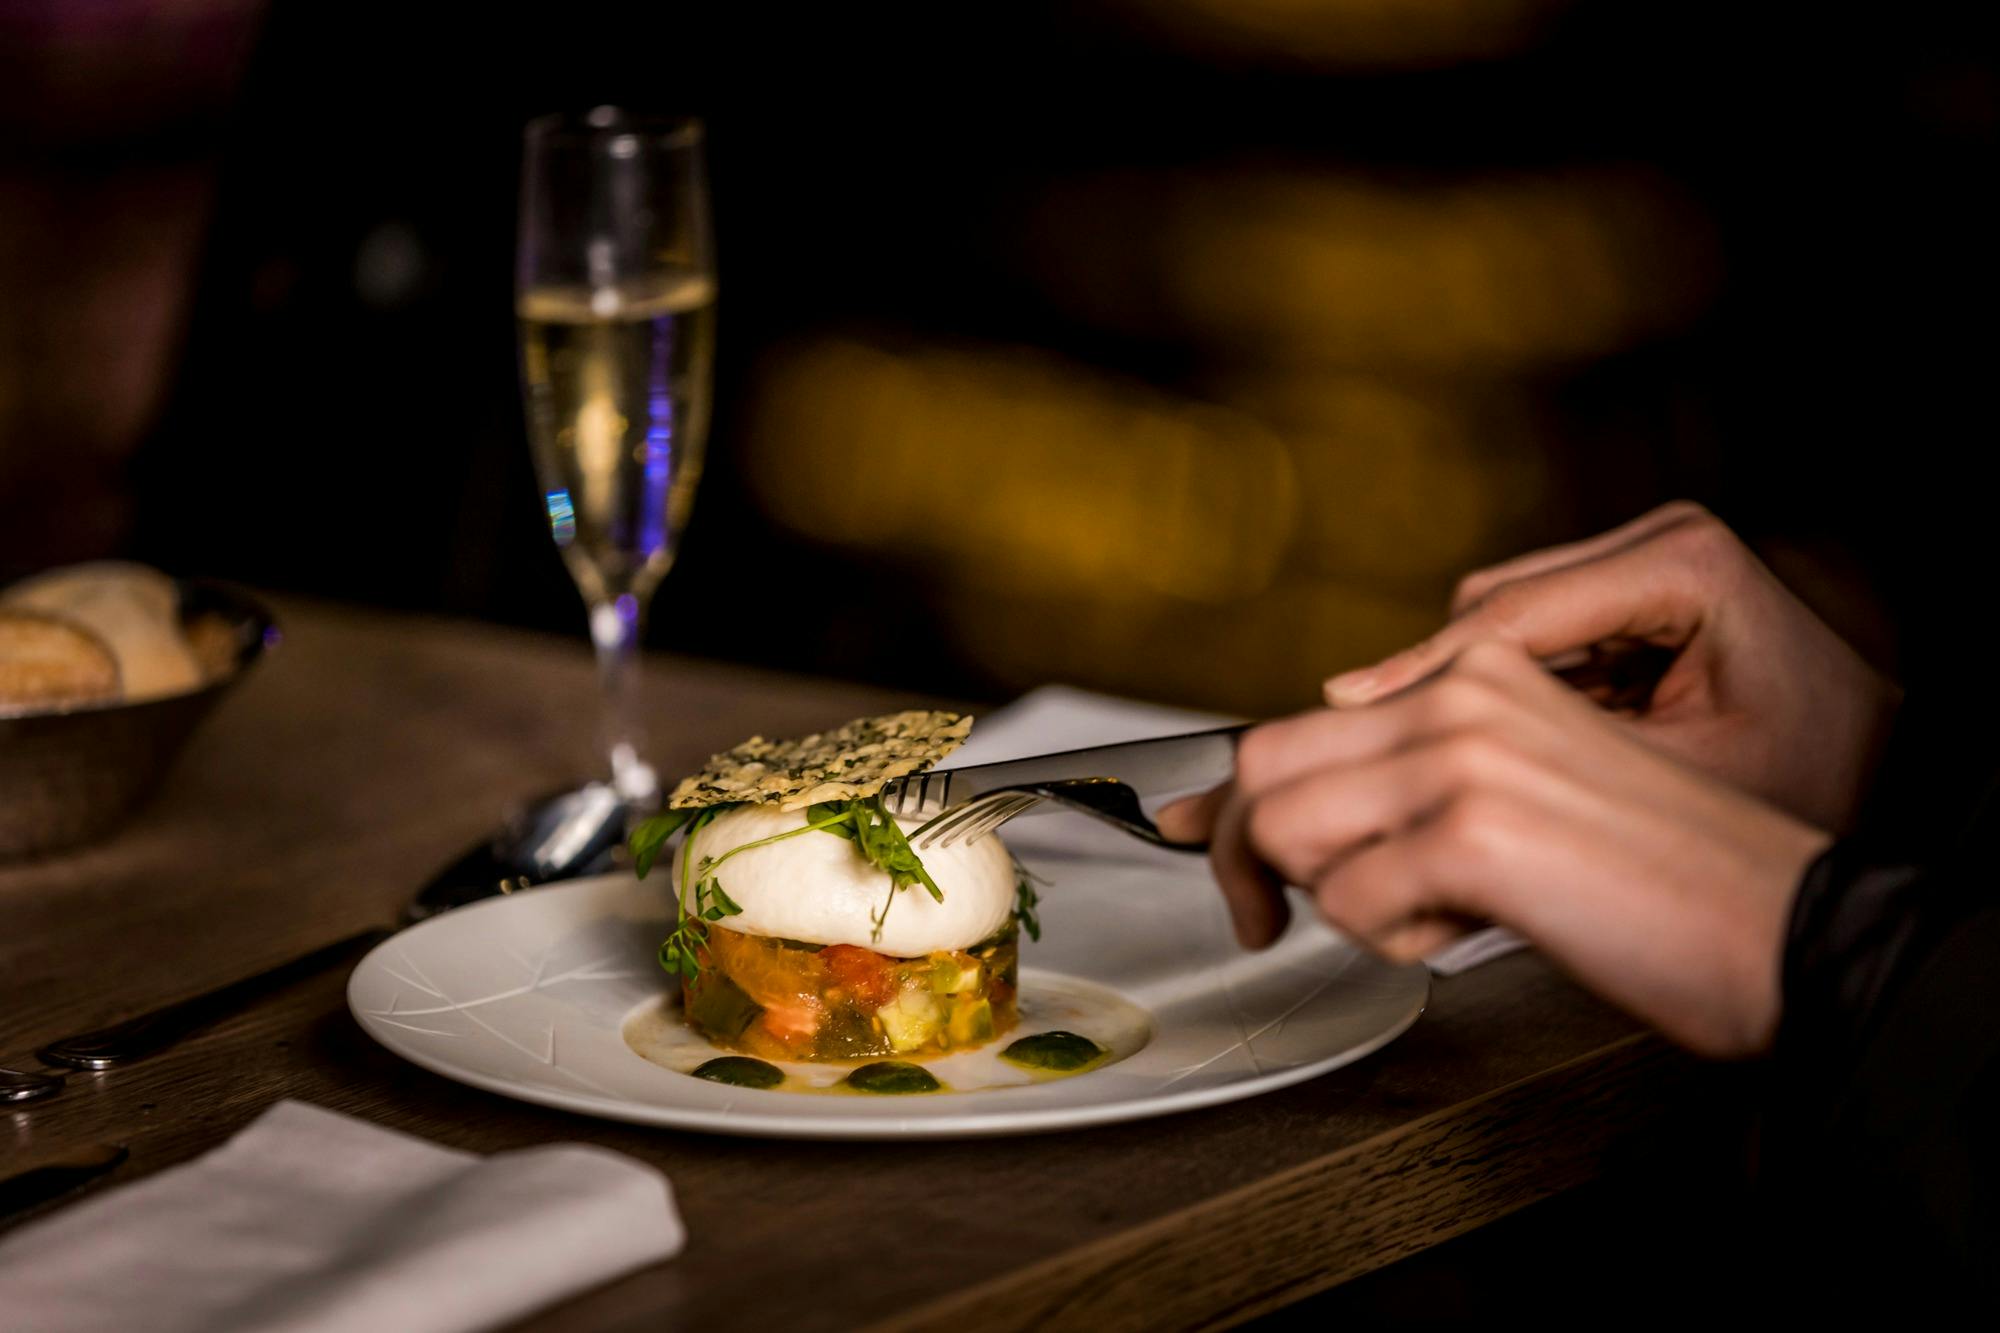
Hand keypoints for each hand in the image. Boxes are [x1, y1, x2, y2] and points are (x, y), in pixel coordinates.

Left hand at [1158, 640, 1831, 1056]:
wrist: (1784, 927)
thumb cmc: (1658, 883)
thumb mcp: (1520, 802)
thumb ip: (1412, 790)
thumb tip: (1280, 826)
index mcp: (1478, 676)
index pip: (1298, 725)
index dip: (1226, 796)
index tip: (1188, 836)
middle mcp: (1462, 699)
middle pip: (1264, 767)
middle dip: (1240, 854)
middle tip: (1262, 920)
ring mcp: (1463, 759)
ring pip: (1287, 830)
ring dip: (1333, 901)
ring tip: (1426, 919)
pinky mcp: (1474, 834)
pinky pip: (1348, 902)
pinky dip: (1388, 942)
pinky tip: (1467, 933)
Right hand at [1322, 502, 1898, 832]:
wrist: (1889, 782)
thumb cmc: (1808, 781)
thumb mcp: (1668, 772)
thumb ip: (1546, 748)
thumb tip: (1421, 746)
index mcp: (1680, 563)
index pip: (1513, 613)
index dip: (1422, 670)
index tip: (1346, 707)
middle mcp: (1659, 543)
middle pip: (1494, 605)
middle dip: (1435, 681)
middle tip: (1373, 746)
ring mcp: (1644, 567)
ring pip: (1502, 621)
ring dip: (1466, 691)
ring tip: (1425, 762)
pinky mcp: (1632, 602)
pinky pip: (1535, 640)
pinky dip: (1505, 695)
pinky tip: (1482, 751)